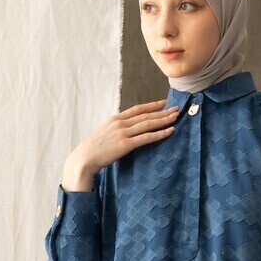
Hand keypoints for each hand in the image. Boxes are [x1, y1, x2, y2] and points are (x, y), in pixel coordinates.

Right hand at [64, 100, 179, 185]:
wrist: (84, 158)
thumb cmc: (94, 149)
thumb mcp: (105, 133)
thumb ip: (116, 129)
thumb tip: (127, 129)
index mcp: (115, 119)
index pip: (137, 109)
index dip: (151, 105)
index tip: (163, 102)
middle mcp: (120, 123)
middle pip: (145, 115)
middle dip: (162, 111)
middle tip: (176, 108)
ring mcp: (123, 133)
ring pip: (148, 124)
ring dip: (163, 120)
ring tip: (175, 117)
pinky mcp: (125, 145)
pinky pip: (146, 137)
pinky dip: (159, 134)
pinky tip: (169, 131)